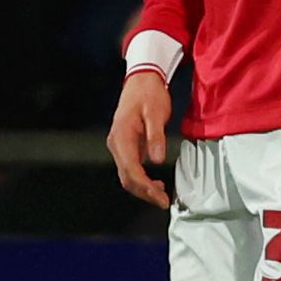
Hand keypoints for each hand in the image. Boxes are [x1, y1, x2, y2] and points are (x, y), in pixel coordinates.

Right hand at [111, 66, 177, 209]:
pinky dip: (141, 179)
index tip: (161, 197)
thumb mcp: (156, 113)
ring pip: (127, 175)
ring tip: (161, 195)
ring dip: (143, 188)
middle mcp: (116, 143)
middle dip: (144, 192)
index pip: (131, 170)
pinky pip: (130, 167)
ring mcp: (119, 145)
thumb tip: (157, 160)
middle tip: (163, 201)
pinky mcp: (125, 145)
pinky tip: (155, 183)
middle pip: (127, 177)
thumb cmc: (149, 94)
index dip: (146, 187)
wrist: (141, 79)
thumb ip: (156, 137)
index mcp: (122, 137)